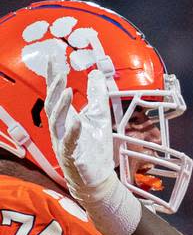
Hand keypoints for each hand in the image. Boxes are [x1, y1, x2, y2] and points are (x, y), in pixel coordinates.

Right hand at [43, 53, 140, 234]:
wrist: (98, 178)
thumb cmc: (95, 148)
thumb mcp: (99, 117)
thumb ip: (96, 96)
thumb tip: (95, 73)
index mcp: (66, 118)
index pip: (56, 93)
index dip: (54, 75)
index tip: (53, 56)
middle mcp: (60, 128)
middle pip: (52, 104)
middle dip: (54, 87)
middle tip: (58, 70)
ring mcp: (63, 142)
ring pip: (57, 121)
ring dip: (62, 106)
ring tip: (68, 90)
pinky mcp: (71, 157)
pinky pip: (70, 143)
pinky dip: (74, 132)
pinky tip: (78, 122)